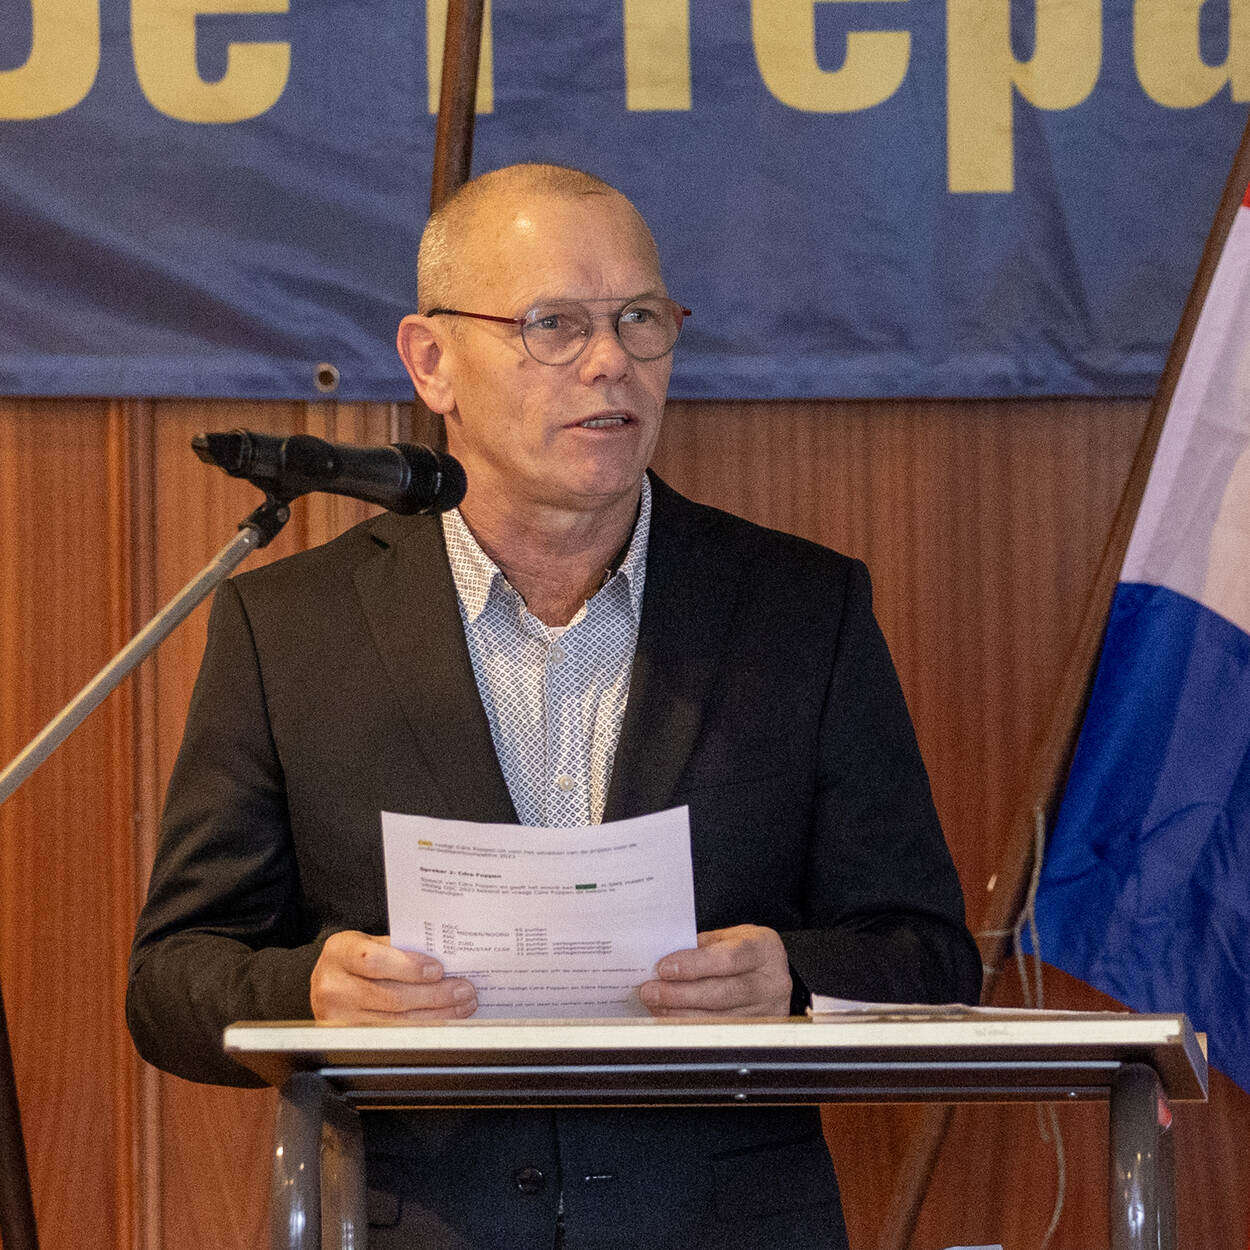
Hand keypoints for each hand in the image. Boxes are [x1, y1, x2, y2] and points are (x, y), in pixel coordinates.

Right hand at [310, 931, 476, 1022]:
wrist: (327, 980)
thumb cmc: (354, 958)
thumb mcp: (369, 942)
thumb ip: (399, 949)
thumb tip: (444, 960)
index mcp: (339, 953)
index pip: (374, 961)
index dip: (409, 967)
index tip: (438, 970)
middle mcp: (333, 987)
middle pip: (391, 997)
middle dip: (434, 995)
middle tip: (463, 989)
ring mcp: (338, 1018)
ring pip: (396, 1022)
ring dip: (436, 1014)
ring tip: (461, 1005)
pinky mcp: (348, 1040)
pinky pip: (393, 1036)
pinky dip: (423, 1028)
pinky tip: (442, 1020)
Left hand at [638, 924, 792, 1017]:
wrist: (775, 972)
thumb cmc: (747, 951)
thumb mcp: (729, 937)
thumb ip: (701, 947)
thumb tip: (663, 959)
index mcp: (764, 949)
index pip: (728, 959)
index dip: (694, 965)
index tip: (665, 968)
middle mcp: (771, 982)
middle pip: (722, 993)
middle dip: (680, 994)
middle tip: (651, 991)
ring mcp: (768, 1010)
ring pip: (719, 1018)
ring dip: (681, 1014)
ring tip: (656, 1005)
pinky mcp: (759, 1031)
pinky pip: (719, 1032)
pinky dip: (691, 1026)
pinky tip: (673, 1018)